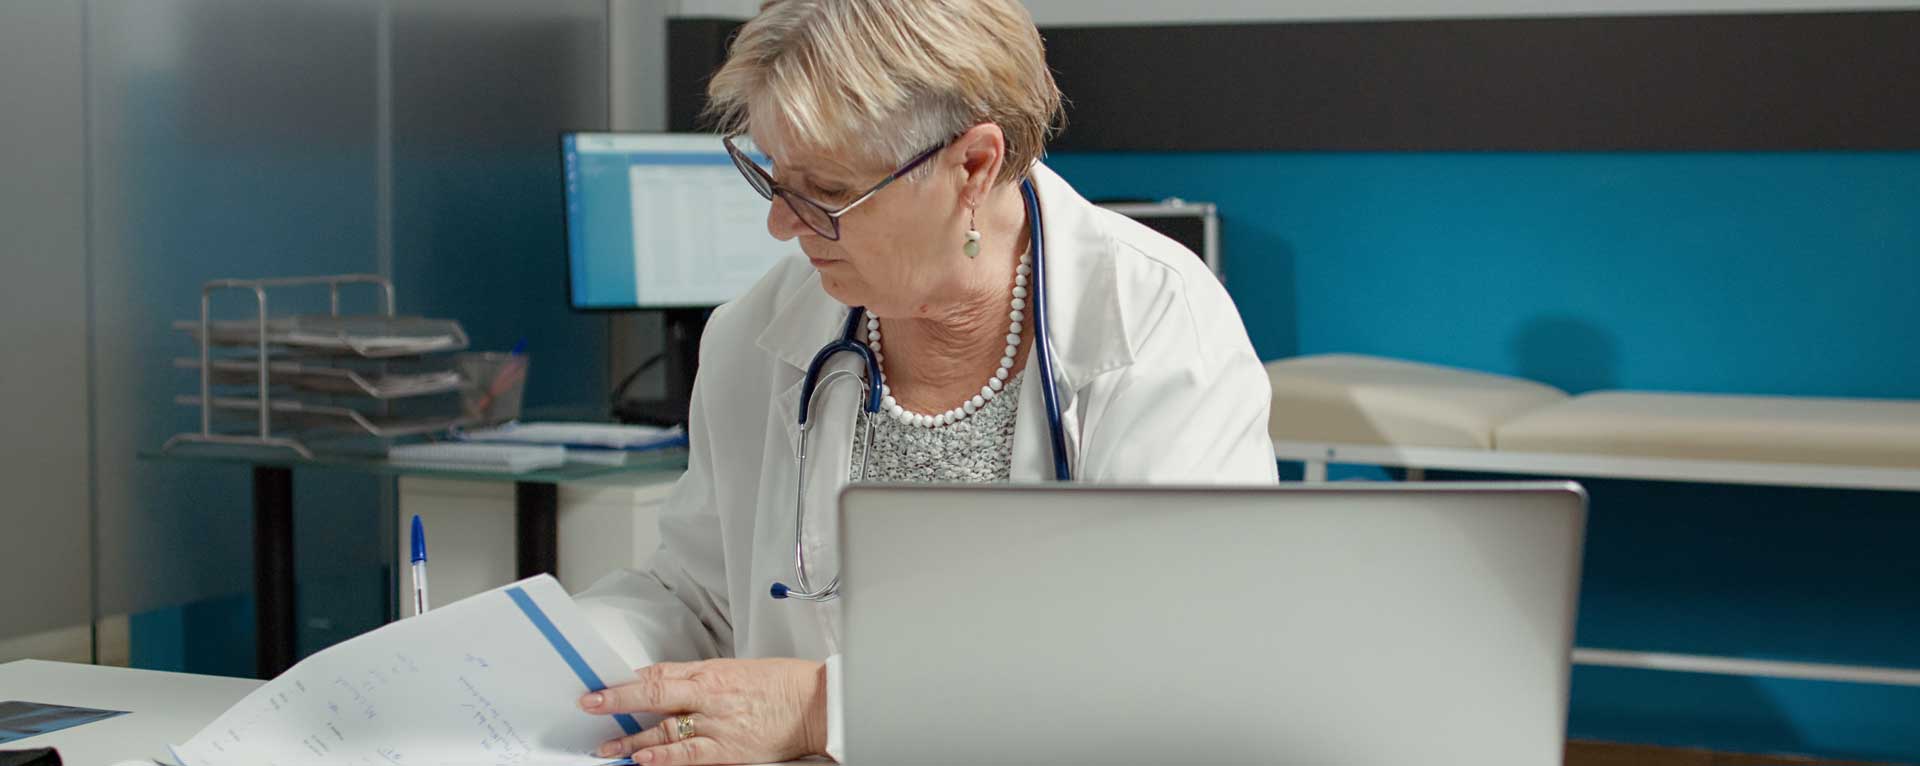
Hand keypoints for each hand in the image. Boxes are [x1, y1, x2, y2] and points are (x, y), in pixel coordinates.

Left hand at [580, 658, 827, 764]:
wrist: (816, 703)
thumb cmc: (782, 684)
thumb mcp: (737, 669)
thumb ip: (701, 678)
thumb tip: (667, 683)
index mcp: (712, 671)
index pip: (660, 672)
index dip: (627, 680)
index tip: (603, 685)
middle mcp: (709, 694)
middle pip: (654, 693)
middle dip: (617, 700)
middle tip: (589, 704)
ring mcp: (717, 722)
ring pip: (664, 727)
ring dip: (630, 737)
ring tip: (605, 746)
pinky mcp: (728, 749)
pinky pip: (688, 753)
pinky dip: (662, 756)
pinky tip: (642, 758)